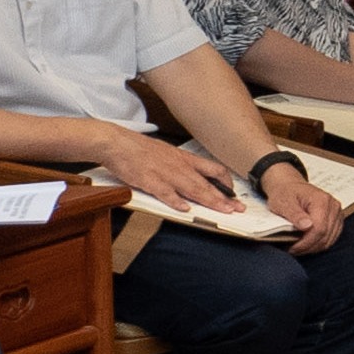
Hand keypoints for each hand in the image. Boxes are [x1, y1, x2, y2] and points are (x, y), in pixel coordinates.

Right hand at [103, 131, 236, 209]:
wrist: (116, 142)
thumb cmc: (139, 148)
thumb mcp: (167, 153)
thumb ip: (181, 165)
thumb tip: (193, 175)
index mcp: (184, 158)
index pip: (214, 169)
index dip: (226, 183)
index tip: (233, 194)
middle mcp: (179, 166)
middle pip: (206, 183)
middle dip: (224, 198)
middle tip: (237, 208)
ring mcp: (165, 173)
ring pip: (192, 188)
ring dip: (209, 201)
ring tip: (222, 211)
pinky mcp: (148, 180)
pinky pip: (165, 192)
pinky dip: (176, 201)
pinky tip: (185, 209)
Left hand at [259, 165, 345, 253]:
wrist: (290, 186)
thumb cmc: (285, 193)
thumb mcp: (283, 203)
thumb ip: (295, 215)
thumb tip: (307, 226)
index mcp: (322, 200)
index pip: (319, 228)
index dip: (306, 242)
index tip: (292, 248)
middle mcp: (333, 206)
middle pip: (326, 235)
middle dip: (309, 247)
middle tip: (293, 250)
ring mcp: (337, 213)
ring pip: (330, 239)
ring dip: (314, 247)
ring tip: (299, 248)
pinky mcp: (337, 219)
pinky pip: (332, 237)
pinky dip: (320, 243)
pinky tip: (307, 244)